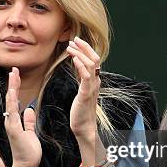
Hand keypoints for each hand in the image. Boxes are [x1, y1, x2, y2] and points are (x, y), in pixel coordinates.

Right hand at [4, 67, 40, 166]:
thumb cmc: (28, 153)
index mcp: (14, 121)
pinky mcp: (14, 130)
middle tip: (14, 69)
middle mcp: (10, 121)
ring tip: (13, 74)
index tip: (16, 74)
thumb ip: (29, 122)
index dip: (15, 87)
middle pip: (11, 98)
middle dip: (12, 83)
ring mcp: (11, 125)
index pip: (14, 100)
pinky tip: (12, 91)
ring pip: (11, 102)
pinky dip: (12, 101)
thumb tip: (30, 110)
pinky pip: (12, 112)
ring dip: (12, 88)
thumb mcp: (30, 134)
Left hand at [67, 36, 103, 166]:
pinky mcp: (86, 94)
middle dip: (84, 47)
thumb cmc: (81, 111)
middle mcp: (96, 82)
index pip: (93, 60)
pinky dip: (81, 65)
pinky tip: (74, 59)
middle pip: (95, 58)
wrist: (84, 127)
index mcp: (94, 80)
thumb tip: (78, 65)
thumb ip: (81, 78)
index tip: (75, 41)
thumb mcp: (81, 90)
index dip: (86, 49)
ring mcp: (92, 87)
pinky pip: (86, 76)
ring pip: (91, 65)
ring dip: (80, 53)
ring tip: (71, 47)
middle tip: (74, 39)